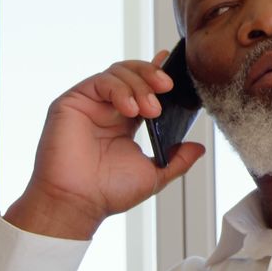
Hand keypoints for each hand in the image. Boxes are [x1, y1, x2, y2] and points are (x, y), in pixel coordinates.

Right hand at [3, 51, 205, 239]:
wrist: (78, 204)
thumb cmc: (108, 192)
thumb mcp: (154, 174)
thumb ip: (178, 159)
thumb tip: (200, 148)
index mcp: (126, 120)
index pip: (144, 87)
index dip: (159, 73)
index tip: (178, 66)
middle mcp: (108, 108)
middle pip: (133, 73)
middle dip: (154, 75)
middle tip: (168, 88)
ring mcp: (90, 104)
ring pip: (119, 72)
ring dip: (140, 84)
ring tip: (152, 109)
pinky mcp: (72, 102)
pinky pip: (100, 81)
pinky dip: (120, 90)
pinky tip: (131, 110)